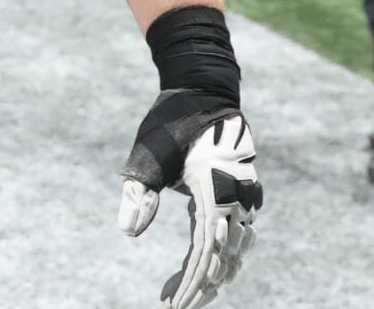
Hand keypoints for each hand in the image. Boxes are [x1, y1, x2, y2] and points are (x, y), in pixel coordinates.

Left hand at [119, 112, 260, 308]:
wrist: (201, 87)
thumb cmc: (170, 120)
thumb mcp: (148, 155)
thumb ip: (139, 192)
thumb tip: (128, 233)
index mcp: (215, 191)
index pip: (204, 253)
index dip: (190, 284)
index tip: (172, 305)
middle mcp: (238, 197)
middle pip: (224, 259)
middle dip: (200, 285)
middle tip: (176, 303)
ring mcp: (245, 194)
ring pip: (237, 249)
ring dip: (215, 272)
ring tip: (190, 289)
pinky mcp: (243, 188)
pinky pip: (240, 230)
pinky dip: (225, 251)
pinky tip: (208, 262)